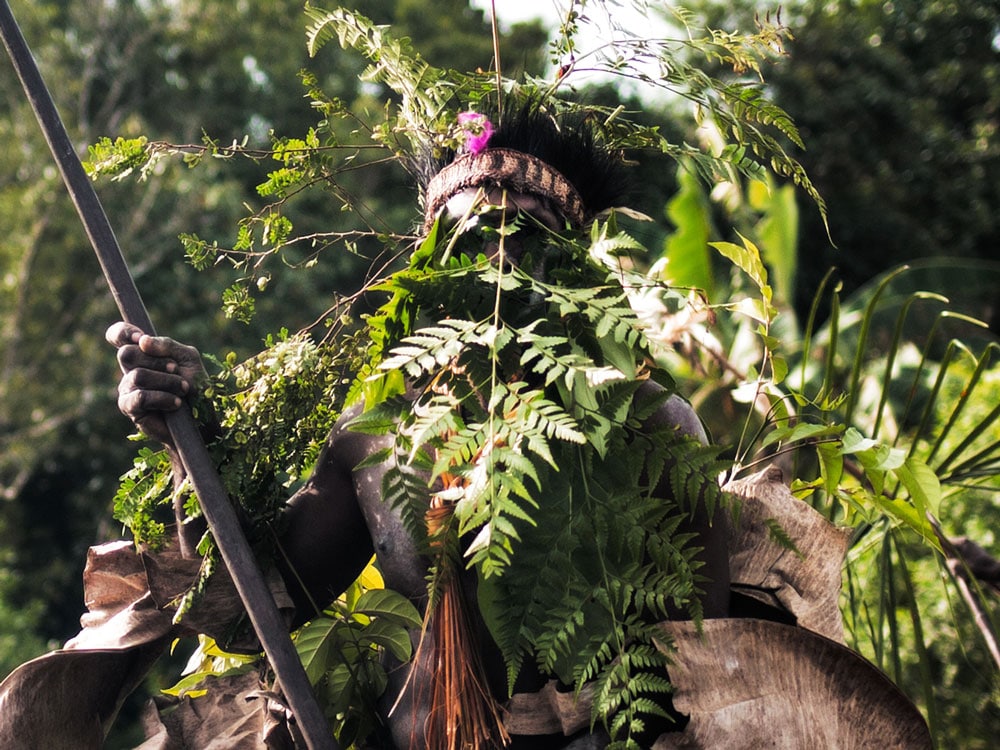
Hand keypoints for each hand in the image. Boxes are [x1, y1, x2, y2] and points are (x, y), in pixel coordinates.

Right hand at [106, 321, 205, 445]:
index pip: (119, 336)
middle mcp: (130, 369)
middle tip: (176, 370)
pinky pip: (140, 397)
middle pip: (127, 354)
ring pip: (137, 375)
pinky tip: (176, 403)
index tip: (141, 338)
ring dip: (167, 381)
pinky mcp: (129, 407)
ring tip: (183, 389)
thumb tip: (143, 341)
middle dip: (157, 361)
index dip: (124, 332)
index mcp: (142, 353)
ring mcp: (127, 388)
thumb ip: (167, 345)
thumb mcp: (188, 358)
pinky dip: (162, 398)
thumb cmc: (195, 386)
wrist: (201, 419)